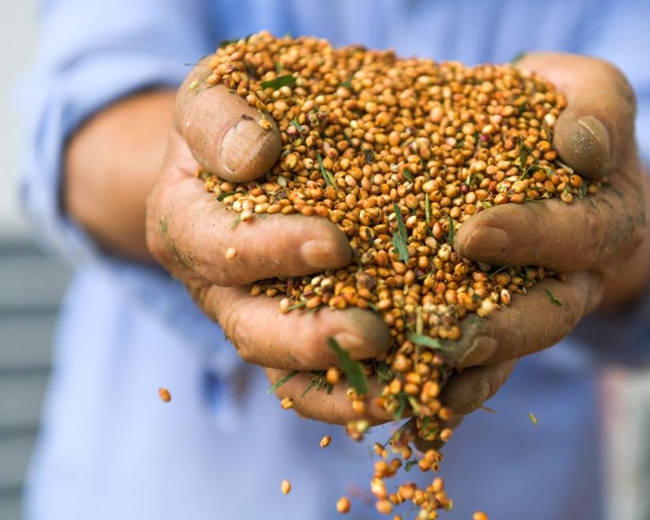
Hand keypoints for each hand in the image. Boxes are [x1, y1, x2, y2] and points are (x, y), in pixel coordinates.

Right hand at [144, 61, 393, 422]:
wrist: (233, 157)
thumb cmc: (227, 121)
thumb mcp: (209, 96)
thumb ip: (218, 118)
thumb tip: (255, 154)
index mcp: (184, 225)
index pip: (218, 246)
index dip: (272, 251)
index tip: (335, 245)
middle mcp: (215, 284)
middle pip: (251, 327)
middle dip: (310, 338)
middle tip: (374, 335)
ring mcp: (253, 315)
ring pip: (285, 368)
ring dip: (340, 382)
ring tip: (399, 392)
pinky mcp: (290, 333)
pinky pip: (314, 380)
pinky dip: (353, 393)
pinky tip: (407, 392)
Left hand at [428, 53, 649, 421]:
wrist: (555, 150)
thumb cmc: (566, 114)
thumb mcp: (595, 91)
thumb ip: (600, 108)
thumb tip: (582, 148)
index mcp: (610, 216)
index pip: (582, 234)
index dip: (533, 238)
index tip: (474, 235)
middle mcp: (585, 270)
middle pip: (554, 311)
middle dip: (504, 326)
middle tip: (452, 336)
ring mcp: (550, 299)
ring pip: (520, 345)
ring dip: (477, 366)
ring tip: (432, 383)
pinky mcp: (511, 314)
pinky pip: (495, 361)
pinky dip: (465, 383)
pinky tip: (427, 403)